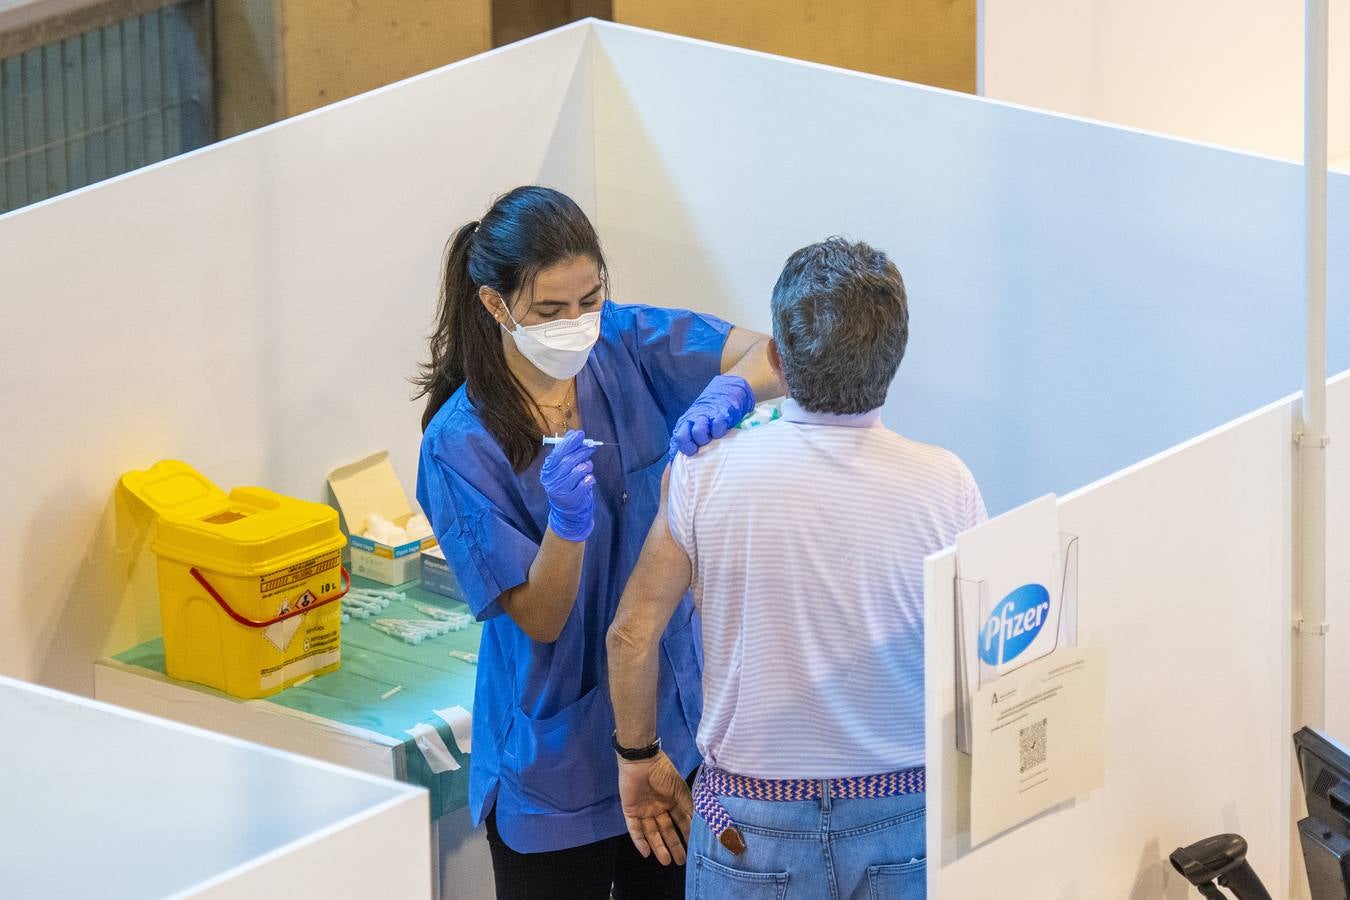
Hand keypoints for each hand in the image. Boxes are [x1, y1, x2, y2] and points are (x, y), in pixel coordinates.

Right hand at [539, 430, 595, 541]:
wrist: (568, 512)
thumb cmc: (567, 485)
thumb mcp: (564, 468)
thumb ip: (568, 452)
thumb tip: (574, 433)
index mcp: (547, 469)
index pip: (558, 452)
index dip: (570, 442)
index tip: (580, 434)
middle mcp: (551, 479)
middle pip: (567, 461)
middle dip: (581, 452)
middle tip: (590, 448)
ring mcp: (560, 490)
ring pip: (577, 471)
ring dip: (586, 466)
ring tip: (588, 467)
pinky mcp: (571, 499)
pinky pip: (584, 484)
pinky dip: (590, 479)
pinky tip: (589, 479)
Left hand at [618, 751, 692, 865]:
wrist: (641, 761)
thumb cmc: (663, 773)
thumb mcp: (680, 790)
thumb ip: (688, 806)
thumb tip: (701, 823)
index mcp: (672, 801)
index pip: (680, 822)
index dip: (686, 835)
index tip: (694, 849)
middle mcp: (659, 808)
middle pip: (667, 830)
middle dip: (674, 845)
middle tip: (681, 861)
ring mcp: (644, 810)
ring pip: (652, 833)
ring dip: (659, 847)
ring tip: (667, 861)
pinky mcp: (630, 811)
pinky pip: (634, 829)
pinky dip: (640, 841)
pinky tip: (646, 853)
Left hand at [671, 374, 755, 456]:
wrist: (727, 389)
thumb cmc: (710, 415)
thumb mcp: (696, 426)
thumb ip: (689, 443)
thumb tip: (677, 467)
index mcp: (684, 425)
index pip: (676, 442)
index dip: (679, 455)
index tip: (688, 462)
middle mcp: (692, 420)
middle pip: (682, 437)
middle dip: (690, 447)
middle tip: (700, 450)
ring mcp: (706, 416)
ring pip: (698, 432)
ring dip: (704, 440)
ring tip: (712, 441)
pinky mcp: (722, 413)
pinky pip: (717, 425)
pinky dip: (719, 432)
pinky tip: (723, 432)